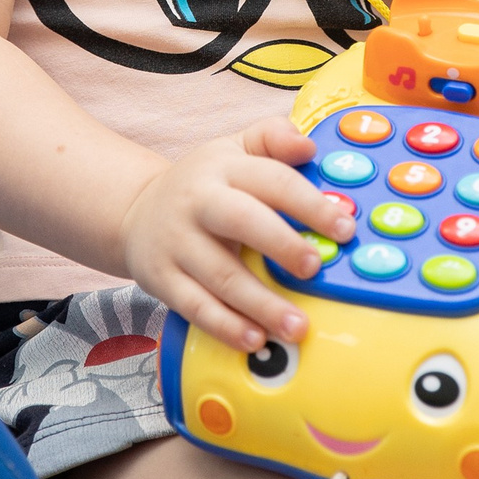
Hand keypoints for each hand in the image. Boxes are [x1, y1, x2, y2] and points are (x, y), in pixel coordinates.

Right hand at [119, 116, 357, 352]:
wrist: (134, 211)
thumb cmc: (204, 184)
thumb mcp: (235, 149)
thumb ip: (273, 138)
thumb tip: (308, 146)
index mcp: (224, 167)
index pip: (272, 180)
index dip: (310, 204)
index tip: (344, 228)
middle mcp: (198, 202)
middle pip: (241, 220)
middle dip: (282, 245)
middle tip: (315, 269)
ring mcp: (177, 242)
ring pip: (220, 274)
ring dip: (261, 303)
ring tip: (297, 325)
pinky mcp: (161, 278)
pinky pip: (195, 306)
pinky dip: (225, 326)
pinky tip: (255, 340)